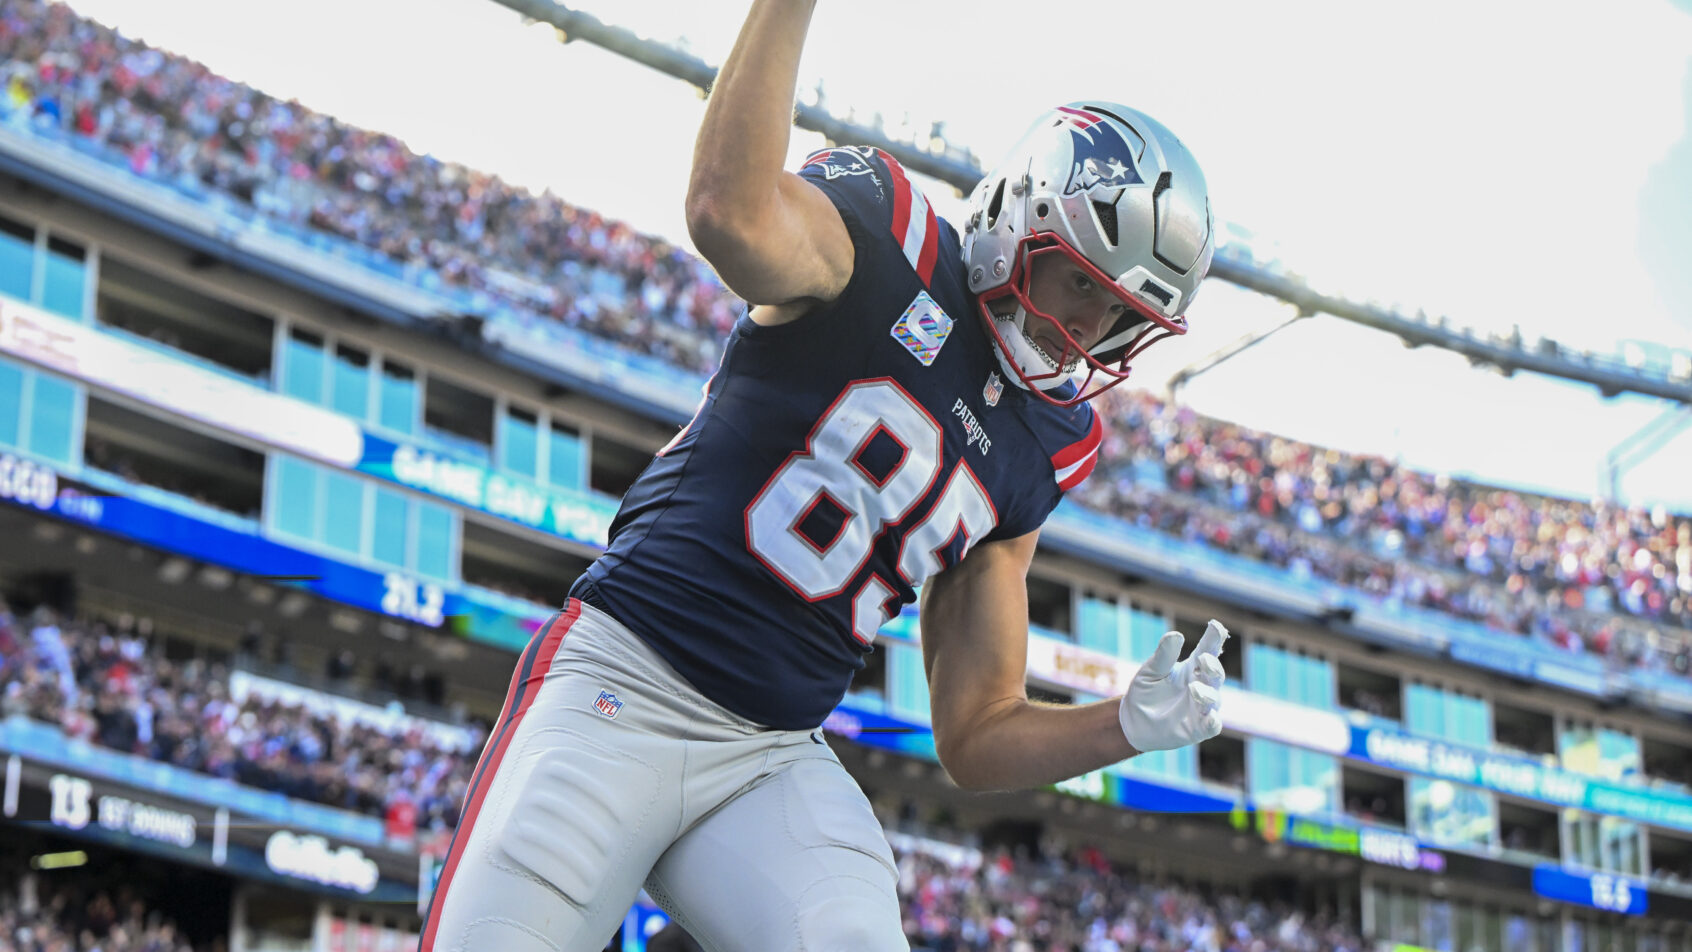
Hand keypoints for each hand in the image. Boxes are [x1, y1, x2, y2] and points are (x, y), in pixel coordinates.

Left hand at [1118, 620, 1226, 752]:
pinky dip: (1213, 720)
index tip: (1216, 626)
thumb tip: (1176, 635)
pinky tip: (1211, 716)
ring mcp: (1203, 707)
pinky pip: (1213, 724)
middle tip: (1203, 659)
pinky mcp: (1199, 728)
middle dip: (1212, 666)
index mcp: (1191, 668)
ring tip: (1193, 689)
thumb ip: (1163, 656)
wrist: (1134, 722)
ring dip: (1207, 693)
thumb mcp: (1150, 671)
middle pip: (1215, 673)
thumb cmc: (1145, 691)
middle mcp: (1202, 685)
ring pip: (1214, 698)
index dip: (1214, 639)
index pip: (1207, 651)